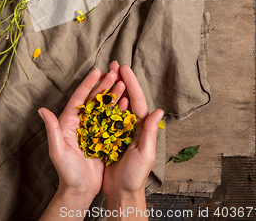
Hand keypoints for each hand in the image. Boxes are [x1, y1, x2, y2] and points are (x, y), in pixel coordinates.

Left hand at [38, 68, 125, 203]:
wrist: (80, 191)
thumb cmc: (66, 173)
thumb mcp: (58, 151)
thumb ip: (53, 129)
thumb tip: (42, 110)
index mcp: (69, 123)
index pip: (79, 99)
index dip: (88, 84)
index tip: (97, 71)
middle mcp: (81, 123)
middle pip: (93, 99)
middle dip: (104, 85)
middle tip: (114, 73)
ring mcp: (93, 129)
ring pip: (104, 107)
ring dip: (113, 94)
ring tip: (123, 83)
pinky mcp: (103, 137)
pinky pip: (112, 120)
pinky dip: (119, 109)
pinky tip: (127, 101)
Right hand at [102, 62, 163, 199]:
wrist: (121, 192)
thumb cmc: (135, 176)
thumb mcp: (145, 154)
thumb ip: (151, 133)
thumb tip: (159, 111)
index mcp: (141, 126)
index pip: (137, 99)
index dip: (131, 82)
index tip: (124, 68)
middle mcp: (131, 124)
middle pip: (126, 96)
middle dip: (121, 79)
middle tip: (114, 63)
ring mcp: (120, 129)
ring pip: (115, 103)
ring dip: (111, 87)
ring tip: (106, 73)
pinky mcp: (109, 135)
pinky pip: (105, 115)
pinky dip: (102, 102)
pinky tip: (97, 93)